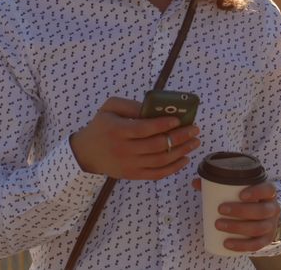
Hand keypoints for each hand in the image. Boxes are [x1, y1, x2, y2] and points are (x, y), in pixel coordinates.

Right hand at [70, 97, 200, 179]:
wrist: (85, 153)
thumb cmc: (101, 126)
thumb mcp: (109, 108)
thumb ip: (130, 105)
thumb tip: (154, 108)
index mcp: (118, 130)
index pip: (144, 129)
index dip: (162, 125)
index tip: (178, 120)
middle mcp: (124, 150)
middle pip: (156, 145)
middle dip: (179, 137)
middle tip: (194, 129)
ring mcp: (129, 165)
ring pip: (160, 161)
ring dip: (181, 151)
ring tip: (194, 142)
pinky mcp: (133, 175)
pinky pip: (157, 174)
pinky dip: (173, 168)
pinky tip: (185, 159)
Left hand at [191, 179, 280, 251]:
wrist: (263, 217)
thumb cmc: (247, 200)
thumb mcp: (239, 190)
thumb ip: (218, 184)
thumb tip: (196, 182)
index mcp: (268, 193)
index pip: (268, 190)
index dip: (257, 192)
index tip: (240, 195)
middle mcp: (273, 209)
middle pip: (261, 211)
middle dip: (240, 211)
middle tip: (220, 209)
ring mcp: (271, 226)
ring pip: (258, 228)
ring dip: (237, 227)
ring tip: (218, 225)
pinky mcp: (266, 240)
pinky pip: (256, 245)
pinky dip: (241, 245)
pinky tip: (227, 243)